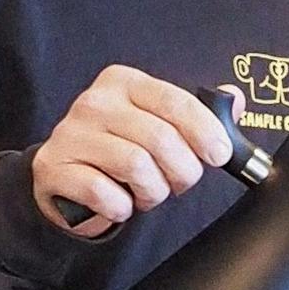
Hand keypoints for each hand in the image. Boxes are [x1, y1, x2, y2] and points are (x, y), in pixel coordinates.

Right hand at [30, 67, 232, 239]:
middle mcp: (94, 102)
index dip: (205, 131)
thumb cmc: (119, 148)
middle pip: (160, 138)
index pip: (175, 101)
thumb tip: (234, 99)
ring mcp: (70, 134)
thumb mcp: (158, 122)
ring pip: (136, 166)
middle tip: (180, 183)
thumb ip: (197, 112)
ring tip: (147, 193)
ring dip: (153, 191)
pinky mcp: (53, 168)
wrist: (64, 176)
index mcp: (123, 82)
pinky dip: (121, 207)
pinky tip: (120, 203)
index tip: (220, 155)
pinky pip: (104, 193)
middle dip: (182, 170)